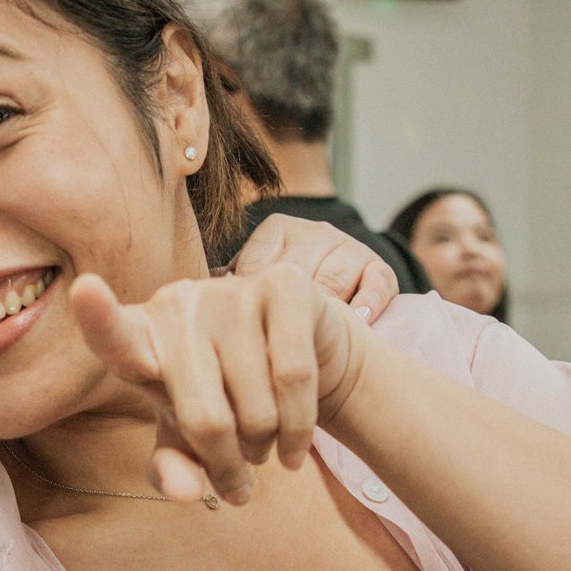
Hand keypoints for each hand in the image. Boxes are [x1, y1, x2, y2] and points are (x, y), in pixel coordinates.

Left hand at [70, 267, 363, 505]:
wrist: (299, 353)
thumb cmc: (224, 398)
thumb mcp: (188, 437)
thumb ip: (173, 466)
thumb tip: (184, 492)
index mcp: (140, 337)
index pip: (113, 334)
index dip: (98, 315)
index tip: (84, 290)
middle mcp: (178, 304)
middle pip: (205, 417)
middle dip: (227, 464)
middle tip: (237, 477)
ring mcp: (230, 289)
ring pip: (256, 407)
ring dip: (265, 447)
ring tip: (263, 447)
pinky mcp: (283, 284)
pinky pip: (293, 377)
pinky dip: (299, 429)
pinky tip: (297, 447)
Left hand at [228, 215, 398, 324]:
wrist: (330, 329)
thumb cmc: (276, 309)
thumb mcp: (250, 291)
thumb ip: (224, 290)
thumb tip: (191, 297)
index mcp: (276, 229)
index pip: (258, 263)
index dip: (248, 302)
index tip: (239, 330)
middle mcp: (315, 231)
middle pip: (297, 271)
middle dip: (285, 310)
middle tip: (272, 340)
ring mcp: (349, 247)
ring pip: (334, 278)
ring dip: (325, 309)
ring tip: (311, 336)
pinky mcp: (379, 268)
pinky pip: (377, 283)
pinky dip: (368, 302)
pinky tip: (358, 321)